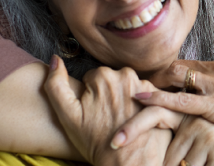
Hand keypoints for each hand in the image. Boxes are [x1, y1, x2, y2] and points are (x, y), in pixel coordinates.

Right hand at [44, 55, 170, 164]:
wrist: (128, 163)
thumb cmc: (96, 142)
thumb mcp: (67, 116)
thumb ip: (56, 85)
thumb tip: (55, 58)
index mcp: (104, 76)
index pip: (95, 78)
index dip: (92, 96)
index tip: (95, 113)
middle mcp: (127, 74)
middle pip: (113, 80)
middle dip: (110, 96)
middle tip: (109, 119)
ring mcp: (146, 84)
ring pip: (129, 87)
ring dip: (126, 100)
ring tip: (123, 121)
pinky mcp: (159, 96)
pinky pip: (146, 95)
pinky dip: (141, 105)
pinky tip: (137, 120)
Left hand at [120, 55, 213, 165]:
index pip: (192, 65)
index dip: (172, 74)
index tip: (157, 80)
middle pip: (179, 66)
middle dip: (158, 75)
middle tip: (139, 83)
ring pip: (176, 77)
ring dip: (153, 84)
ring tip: (132, 91)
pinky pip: (180, 100)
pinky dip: (157, 97)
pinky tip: (139, 98)